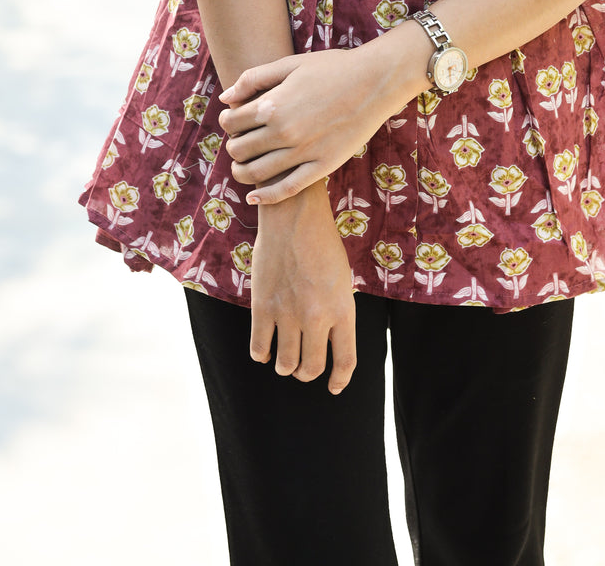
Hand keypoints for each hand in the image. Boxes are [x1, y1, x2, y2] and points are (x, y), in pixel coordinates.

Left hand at [218, 41, 421, 204]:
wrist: (375, 80)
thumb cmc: (333, 68)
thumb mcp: (290, 64)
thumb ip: (254, 79)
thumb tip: (225, 99)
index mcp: (273, 104)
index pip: (232, 122)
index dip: (226, 122)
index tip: (231, 120)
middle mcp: (284, 132)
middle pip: (240, 149)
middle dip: (233, 146)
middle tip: (238, 141)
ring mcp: (304, 152)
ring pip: (256, 173)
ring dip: (241, 172)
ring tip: (242, 166)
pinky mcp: (322, 166)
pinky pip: (287, 189)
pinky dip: (266, 196)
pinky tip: (255, 196)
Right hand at [250, 185, 356, 392]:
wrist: (295, 217)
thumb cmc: (322, 245)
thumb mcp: (342, 280)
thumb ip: (337, 312)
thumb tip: (327, 342)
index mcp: (343, 310)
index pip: (346, 361)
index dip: (340, 380)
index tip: (334, 387)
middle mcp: (317, 317)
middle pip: (311, 368)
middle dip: (307, 373)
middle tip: (303, 368)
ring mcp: (288, 314)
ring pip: (285, 364)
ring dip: (285, 366)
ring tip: (285, 358)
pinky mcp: (263, 307)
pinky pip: (259, 348)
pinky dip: (262, 354)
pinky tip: (265, 348)